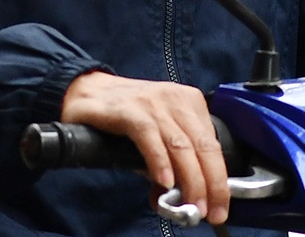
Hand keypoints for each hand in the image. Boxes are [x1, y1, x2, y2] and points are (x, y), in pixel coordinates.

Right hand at [61, 71, 228, 225]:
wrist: (84, 91)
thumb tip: (180, 200)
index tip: (220, 207)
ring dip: (191, 180)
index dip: (220, 180)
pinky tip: (164, 181)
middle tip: (210, 212)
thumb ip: (170, 166)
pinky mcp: (130, 110)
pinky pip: (150, 138)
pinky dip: (160, 162)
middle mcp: (175, 100)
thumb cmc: (124, 115)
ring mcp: (153, 103)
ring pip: (182, 146)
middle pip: (203, 147)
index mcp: (189, 103)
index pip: (214, 146)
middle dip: (212, 185)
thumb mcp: (156, 138)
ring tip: (192, 204)